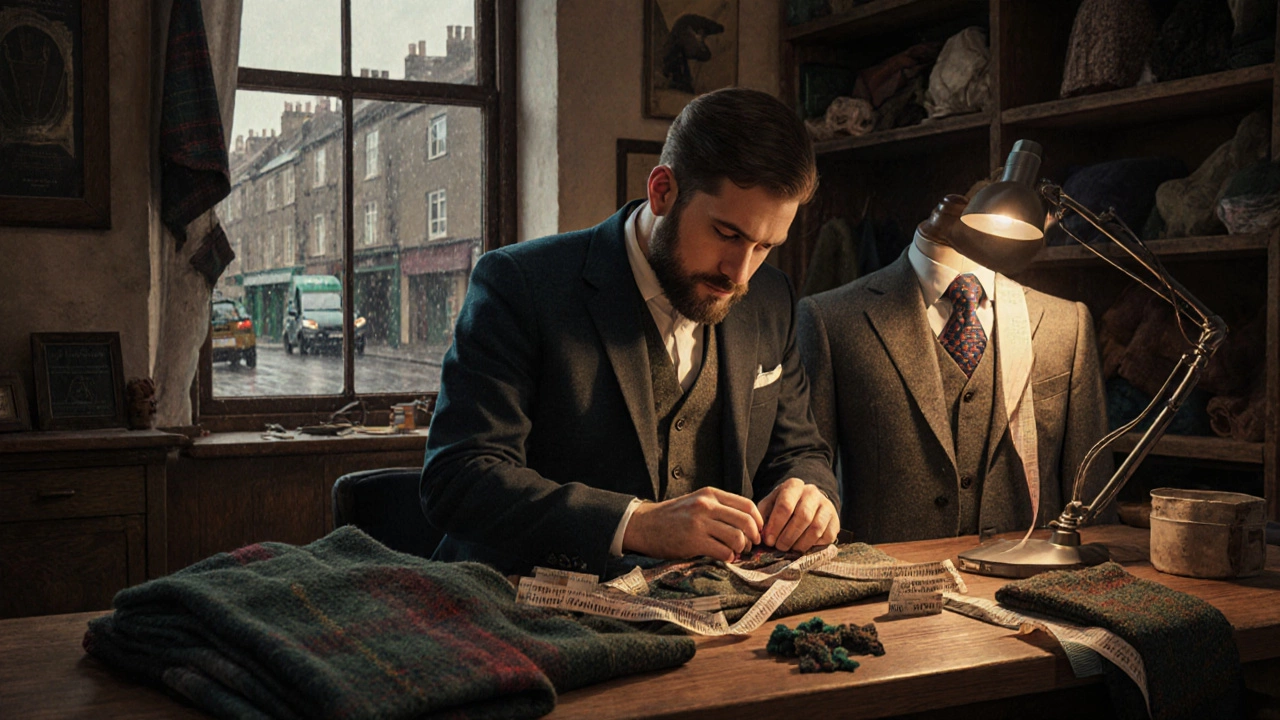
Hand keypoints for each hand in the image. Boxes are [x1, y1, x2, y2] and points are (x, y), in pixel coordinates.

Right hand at [622, 487, 763, 561]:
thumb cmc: (673, 516)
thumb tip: (747, 523)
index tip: (758, 532)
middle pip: (746, 521)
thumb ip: (719, 508)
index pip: (747, 505)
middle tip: (750, 546)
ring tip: (735, 552)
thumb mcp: (696, 502)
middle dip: (753, 537)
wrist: (644, 525)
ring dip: (741, 549)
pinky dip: (729, 558)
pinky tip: (724, 558)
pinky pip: (723, 552)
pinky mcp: (693, 541)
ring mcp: (700, 523)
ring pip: (737, 537)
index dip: (758, 521)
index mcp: (710, 494)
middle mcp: (706, 505)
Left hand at [757, 478, 838, 551]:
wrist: (806, 504)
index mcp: (793, 486)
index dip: (776, 525)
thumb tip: (762, 535)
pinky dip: (813, 545)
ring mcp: (826, 506)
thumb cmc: (783, 506)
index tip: (768, 540)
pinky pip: (826, 537)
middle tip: (779, 547)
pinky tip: (803, 546)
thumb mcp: (769, 505)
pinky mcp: (835, 521)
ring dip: (801, 543)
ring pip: (815, 528)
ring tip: (790, 549)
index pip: (785, 505)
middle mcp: (812, 492)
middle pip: (802, 517)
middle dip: (788, 536)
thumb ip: (763, 517)